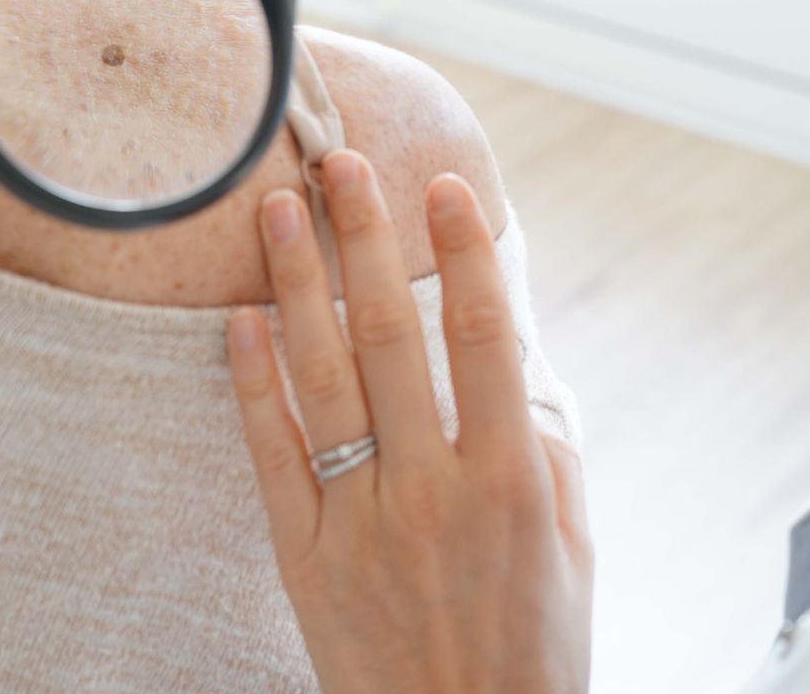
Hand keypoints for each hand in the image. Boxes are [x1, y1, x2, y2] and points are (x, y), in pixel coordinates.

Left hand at [226, 151, 592, 693]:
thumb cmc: (530, 647)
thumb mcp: (571, 543)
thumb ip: (544, 443)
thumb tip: (514, 351)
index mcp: (508, 479)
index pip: (480, 336)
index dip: (463, 251)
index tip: (442, 185)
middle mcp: (431, 489)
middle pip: (389, 334)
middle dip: (364, 237)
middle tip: (340, 163)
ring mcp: (361, 520)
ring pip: (322, 377)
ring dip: (296, 283)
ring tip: (276, 210)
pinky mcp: (305, 555)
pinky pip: (272, 454)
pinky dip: (252, 383)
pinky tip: (238, 319)